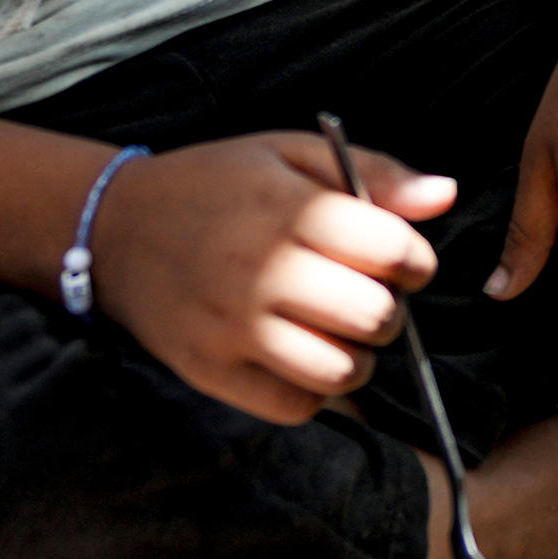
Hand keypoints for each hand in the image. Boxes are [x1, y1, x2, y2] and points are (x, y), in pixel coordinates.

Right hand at [87, 134, 450, 423]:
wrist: (113, 227)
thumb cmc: (216, 185)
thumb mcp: (288, 153)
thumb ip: (373, 173)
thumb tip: (444, 195)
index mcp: (285, 208)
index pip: (392, 251)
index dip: (415, 260)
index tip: (403, 261)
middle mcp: (258, 271)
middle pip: (374, 316)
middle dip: (389, 310)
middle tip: (369, 296)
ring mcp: (230, 328)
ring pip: (340, 371)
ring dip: (358, 357)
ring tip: (339, 330)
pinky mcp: (209, 371)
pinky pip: (295, 405)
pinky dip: (315, 388)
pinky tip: (302, 354)